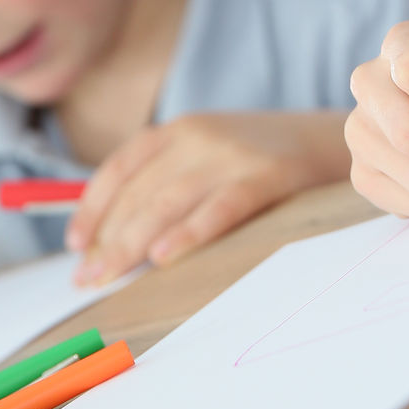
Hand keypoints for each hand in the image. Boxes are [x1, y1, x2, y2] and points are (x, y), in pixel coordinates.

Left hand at [66, 111, 348, 283]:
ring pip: (170, 200)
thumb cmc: (262, 159)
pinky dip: (190, 231)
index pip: (122, 167)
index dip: (94, 207)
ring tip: (111, 275)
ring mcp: (234, 154)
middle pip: (141, 190)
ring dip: (134, 241)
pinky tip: (165, 256)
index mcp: (182, 129)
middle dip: (108, 237)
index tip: (75, 245)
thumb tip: (111, 238)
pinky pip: (221, 206)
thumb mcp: (211, 153)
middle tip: (87, 279)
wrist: (333, 138)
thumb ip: (168, 181)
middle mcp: (201, 136)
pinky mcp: (267, 175)